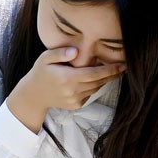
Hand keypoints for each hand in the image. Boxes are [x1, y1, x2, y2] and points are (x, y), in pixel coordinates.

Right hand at [7, 47, 124, 132]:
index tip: (123, 65)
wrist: (34, 95)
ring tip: (110, 71)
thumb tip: (75, 51)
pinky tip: (89, 80)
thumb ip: (59, 53)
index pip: (94, 74)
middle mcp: (72, 90)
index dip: (110, 70)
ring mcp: (74, 100)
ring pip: (95, 88)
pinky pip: (89, 94)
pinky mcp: (75, 105)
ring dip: (103, 80)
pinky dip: (93, 87)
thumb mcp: (45, 58)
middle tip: (124, 67)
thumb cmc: (40, 72)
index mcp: (66, 77)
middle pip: (98, 82)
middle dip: (112, 75)